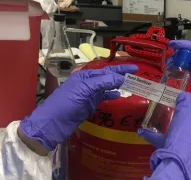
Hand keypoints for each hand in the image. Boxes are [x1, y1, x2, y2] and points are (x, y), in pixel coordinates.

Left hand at [19, 65, 137, 151]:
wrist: (53, 123)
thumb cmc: (66, 103)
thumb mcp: (84, 89)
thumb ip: (102, 82)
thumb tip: (120, 78)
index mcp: (86, 75)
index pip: (107, 69)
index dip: (121, 68)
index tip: (135, 68)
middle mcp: (88, 82)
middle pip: (108, 77)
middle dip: (122, 75)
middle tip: (137, 76)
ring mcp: (89, 94)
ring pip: (107, 87)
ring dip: (119, 85)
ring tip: (131, 84)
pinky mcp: (90, 104)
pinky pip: (103, 97)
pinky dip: (112, 95)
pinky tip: (119, 95)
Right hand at [168, 40, 190, 97]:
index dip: (181, 45)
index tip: (170, 45)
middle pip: (186, 51)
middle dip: (176, 55)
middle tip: (168, 64)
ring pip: (184, 58)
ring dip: (176, 61)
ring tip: (169, 68)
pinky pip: (185, 65)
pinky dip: (178, 67)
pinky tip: (173, 71)